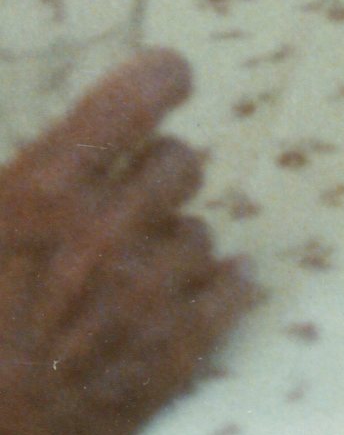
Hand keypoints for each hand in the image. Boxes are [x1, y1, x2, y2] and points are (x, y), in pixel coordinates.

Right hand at [0, 53, 249, 434]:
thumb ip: (18, 194)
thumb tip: (52, 172)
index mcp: (42, 194)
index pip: (140, 94)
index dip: (158, 81)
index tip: (163, 85)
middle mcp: (107, 231)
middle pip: (181, 162)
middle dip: (153, 182)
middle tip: (123, 211)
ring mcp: (149, 294)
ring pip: (199, 232)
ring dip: (171, 250)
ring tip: (129, 282)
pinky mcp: (175, 353)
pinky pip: (231, 289)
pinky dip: (216, 291)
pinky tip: (190, 300)